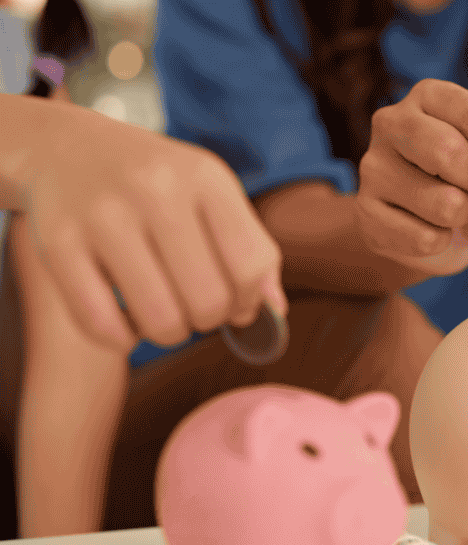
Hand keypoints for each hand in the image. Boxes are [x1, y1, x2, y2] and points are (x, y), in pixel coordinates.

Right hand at [19, 103, 285, 351]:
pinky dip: (121, 338)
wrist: (65, 148)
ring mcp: (103, 216)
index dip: (250, 300)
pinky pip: (101, 324)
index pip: (251, 265)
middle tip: (196, 308)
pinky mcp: (56, 243)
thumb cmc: (156, 183)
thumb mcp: (211, 194)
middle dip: (209, 320)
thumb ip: (250, 249)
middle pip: (209, 300)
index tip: (237, 303)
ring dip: (170, 333)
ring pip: (160, 320)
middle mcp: (155, 189)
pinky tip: (126, 320)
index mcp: (204, 177)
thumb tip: (275, 312)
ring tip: (164, 314)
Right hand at [355, 78, 467, 275]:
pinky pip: (423, 238)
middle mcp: (392, 122)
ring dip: (462, 217)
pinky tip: (427, 229)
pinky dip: (440, 243)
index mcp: (432, 98)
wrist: (426, 231)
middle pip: (447, 151)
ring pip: (442, 203)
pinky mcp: (365, 210)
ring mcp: (373, 166)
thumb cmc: (467, 189)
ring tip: (450, 210)